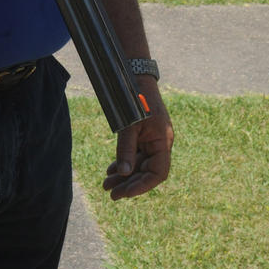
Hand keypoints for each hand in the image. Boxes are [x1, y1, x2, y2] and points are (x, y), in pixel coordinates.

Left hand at [103, 78, 173, 199]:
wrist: (135, 74)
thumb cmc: (135, 97)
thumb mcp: (129, 124)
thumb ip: (127, 149)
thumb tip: (124, 173)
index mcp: (163, 141)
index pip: (157, 174)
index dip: (142, 186)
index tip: (124, 193)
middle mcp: (159, 143)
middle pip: (146, 172)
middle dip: (128, 184)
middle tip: (110, 193)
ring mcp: (151, 138)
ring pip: (139, 164)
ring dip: (123, 176)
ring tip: (106, 185)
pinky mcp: (143, 133)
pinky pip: (135, 154)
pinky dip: (123, 162)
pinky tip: (111, 171)